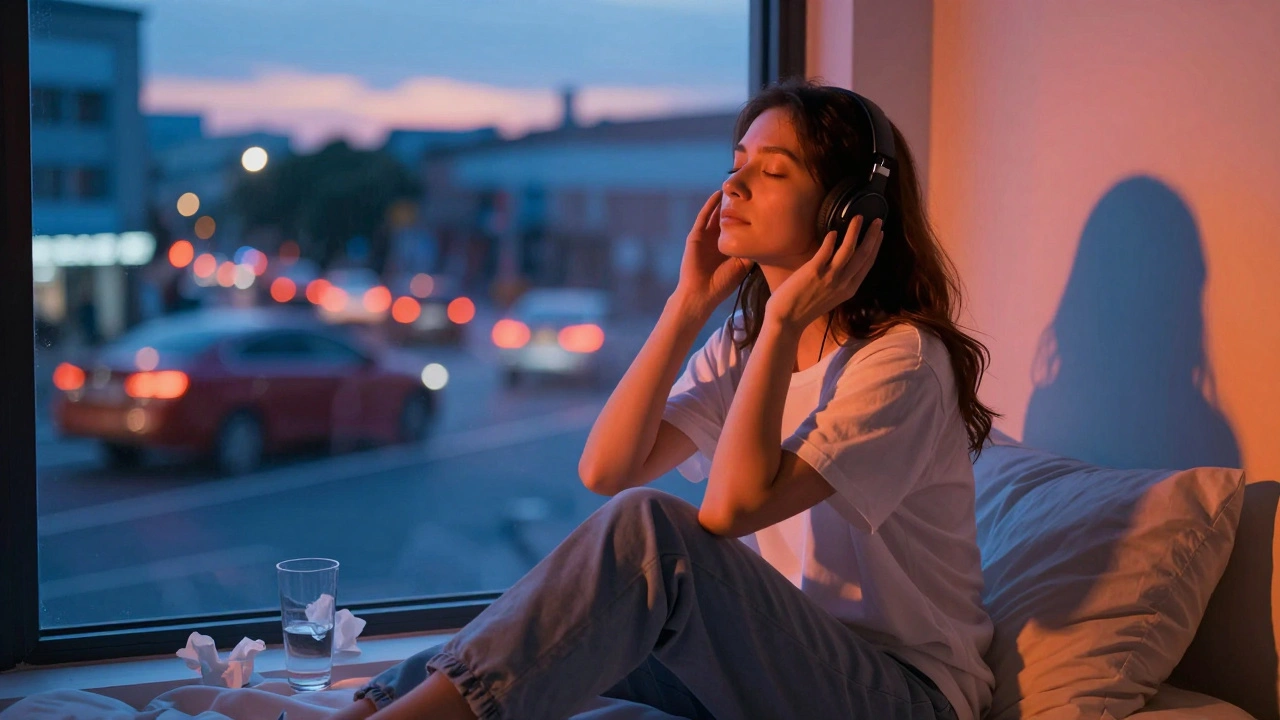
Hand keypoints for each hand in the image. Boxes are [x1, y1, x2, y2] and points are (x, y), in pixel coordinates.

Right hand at [672, 190, 752, 312]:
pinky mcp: (696, 235)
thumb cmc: (723, 284)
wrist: (701, 293)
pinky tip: (718, 195)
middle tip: (749, 188)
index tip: (762, 203)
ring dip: (724, 202)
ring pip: (716, 214)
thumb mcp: (743, 266)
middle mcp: (719, 239)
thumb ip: (751, 250)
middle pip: (729, 217)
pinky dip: (710, 205)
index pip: (741, 226)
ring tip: (733, 187)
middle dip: (737, 204)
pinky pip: (704, 217)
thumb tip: (767, 235)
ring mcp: (707, 236)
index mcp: (730, 246)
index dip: (750, 215)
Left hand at [765, 215, 884, 328]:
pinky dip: (831, 240)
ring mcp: (829, 277)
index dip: (875, 248)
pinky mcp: (813, 272)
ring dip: (855, 232)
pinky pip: (826, 252)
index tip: (880, 234)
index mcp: (849, 289)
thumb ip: (838, 281)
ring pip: (848, 250)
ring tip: (858, 218)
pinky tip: (833, 231)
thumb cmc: (805, 307)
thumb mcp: (831, 296)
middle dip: (872, 236)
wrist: (787, 320)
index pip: (867, 264)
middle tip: (877, 220)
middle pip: (863, 255)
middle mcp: (843, 283)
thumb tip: (840, 262)